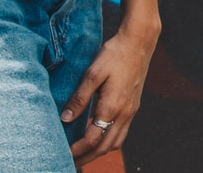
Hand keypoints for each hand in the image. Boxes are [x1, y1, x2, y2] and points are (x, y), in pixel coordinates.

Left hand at [62, 23, 157, 165]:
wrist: (139, 41)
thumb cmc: (115, 54)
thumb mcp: (92, 73)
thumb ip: (79, 97)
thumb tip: (65, 118)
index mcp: (112, 107)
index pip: (92, 139)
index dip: (76, 150)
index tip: (62, 154)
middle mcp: (124, 113)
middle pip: (105, 147)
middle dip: (87, 158)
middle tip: (69, 163)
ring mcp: (131, 110)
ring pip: (116, 142)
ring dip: (99, 152)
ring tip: (83, 155)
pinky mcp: (134, 106)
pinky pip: (122, 133)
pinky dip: (109, 142)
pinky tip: (100, 137)